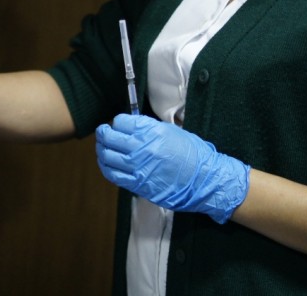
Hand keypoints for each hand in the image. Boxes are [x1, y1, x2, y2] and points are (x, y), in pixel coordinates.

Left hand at [96, 114, 249, 223]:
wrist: (205, 179)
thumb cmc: (191, 154)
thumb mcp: (171, 131)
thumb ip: (148, 128)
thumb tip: (130, 125)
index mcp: (151, 131)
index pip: (121, 121)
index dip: (118, 122)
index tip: (118, 124)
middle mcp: (141, 147)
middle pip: (109, 137)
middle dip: (104, 133)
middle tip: (104, 132)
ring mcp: (138, 167)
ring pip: (107, 155)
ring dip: (102, 149)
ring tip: (102, 147)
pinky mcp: (137, 184)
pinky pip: (112, 174)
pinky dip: (105, 167)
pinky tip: (106, 163)